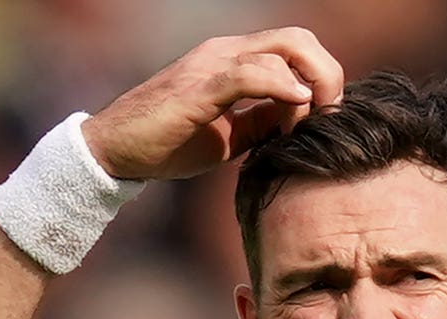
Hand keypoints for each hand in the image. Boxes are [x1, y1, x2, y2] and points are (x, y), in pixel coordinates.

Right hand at [84, 28, 347, 181]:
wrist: (115, 151)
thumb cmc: (168, 143)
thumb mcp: (230, 136)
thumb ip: (263, 122)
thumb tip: (298, 122)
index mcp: (233, 60)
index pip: (294, 48)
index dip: (322, 78)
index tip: (326, 117)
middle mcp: (224, 52)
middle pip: (297, 39)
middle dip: (327, 74)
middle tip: (331, 114)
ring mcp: (211, 64)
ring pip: (282, 48)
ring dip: (311, 84)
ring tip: (310, 123)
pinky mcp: (198, 88)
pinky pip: (249, 74)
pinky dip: (282, 86)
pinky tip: (296, 107)